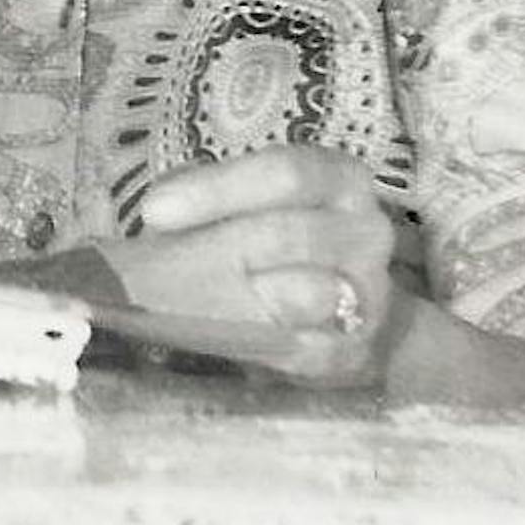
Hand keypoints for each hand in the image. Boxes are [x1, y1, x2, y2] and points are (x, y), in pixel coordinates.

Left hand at [94, 147, 398, 386]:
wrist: (333, 303)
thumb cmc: (273, 238)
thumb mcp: (244, 205)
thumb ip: (208, 200)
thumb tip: (155, 211)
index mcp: (338, 178)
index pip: (285, 172)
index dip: (217, 189)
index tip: (153, 212)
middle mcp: (367, 230)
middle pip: (291, 234)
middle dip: (219, 249)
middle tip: (155, 264)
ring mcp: (370, 294)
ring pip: (307, 294)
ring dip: (242, 299)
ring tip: (190, 300)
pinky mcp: (357, 352)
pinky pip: (309, 350)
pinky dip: (263, 345)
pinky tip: (226, 336)